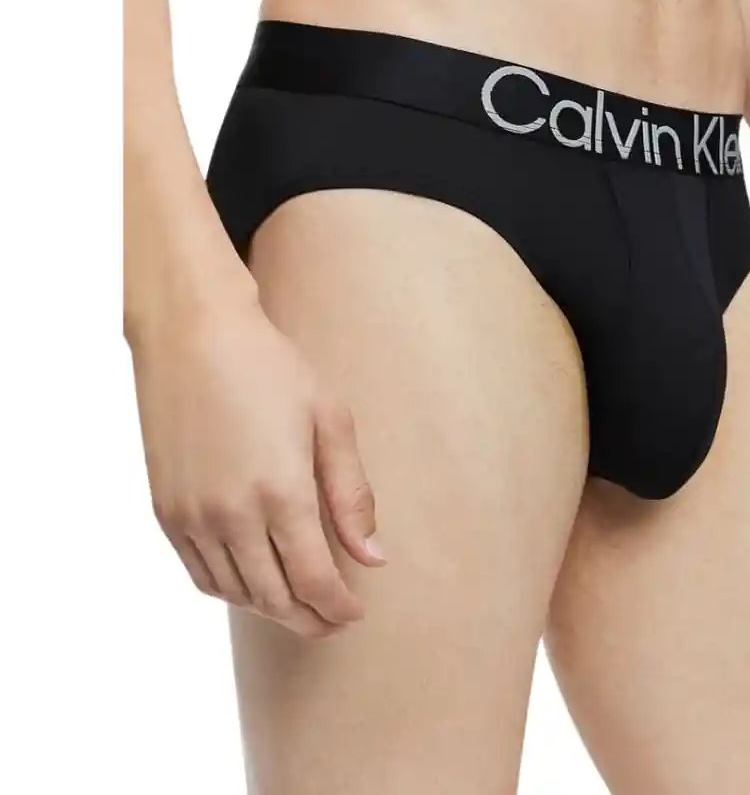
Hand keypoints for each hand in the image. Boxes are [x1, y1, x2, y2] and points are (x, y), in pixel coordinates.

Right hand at [130, 301, 385, 637]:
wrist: (194, 336)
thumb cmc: (272, 370)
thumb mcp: (330, 421)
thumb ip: (352, 495)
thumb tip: (373, 558)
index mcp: (281, 492)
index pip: (314, 580)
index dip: (338, 608)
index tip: (356, 614)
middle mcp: (232, 515)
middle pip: (276, 597)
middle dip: (311, 620)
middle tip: (334, 623)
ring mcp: (192, 516)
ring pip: (237, 593)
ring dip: (273, 610)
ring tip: (300, 606)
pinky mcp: (166, 510)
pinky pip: (200, 575)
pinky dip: (232, 591)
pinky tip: (254, 584)